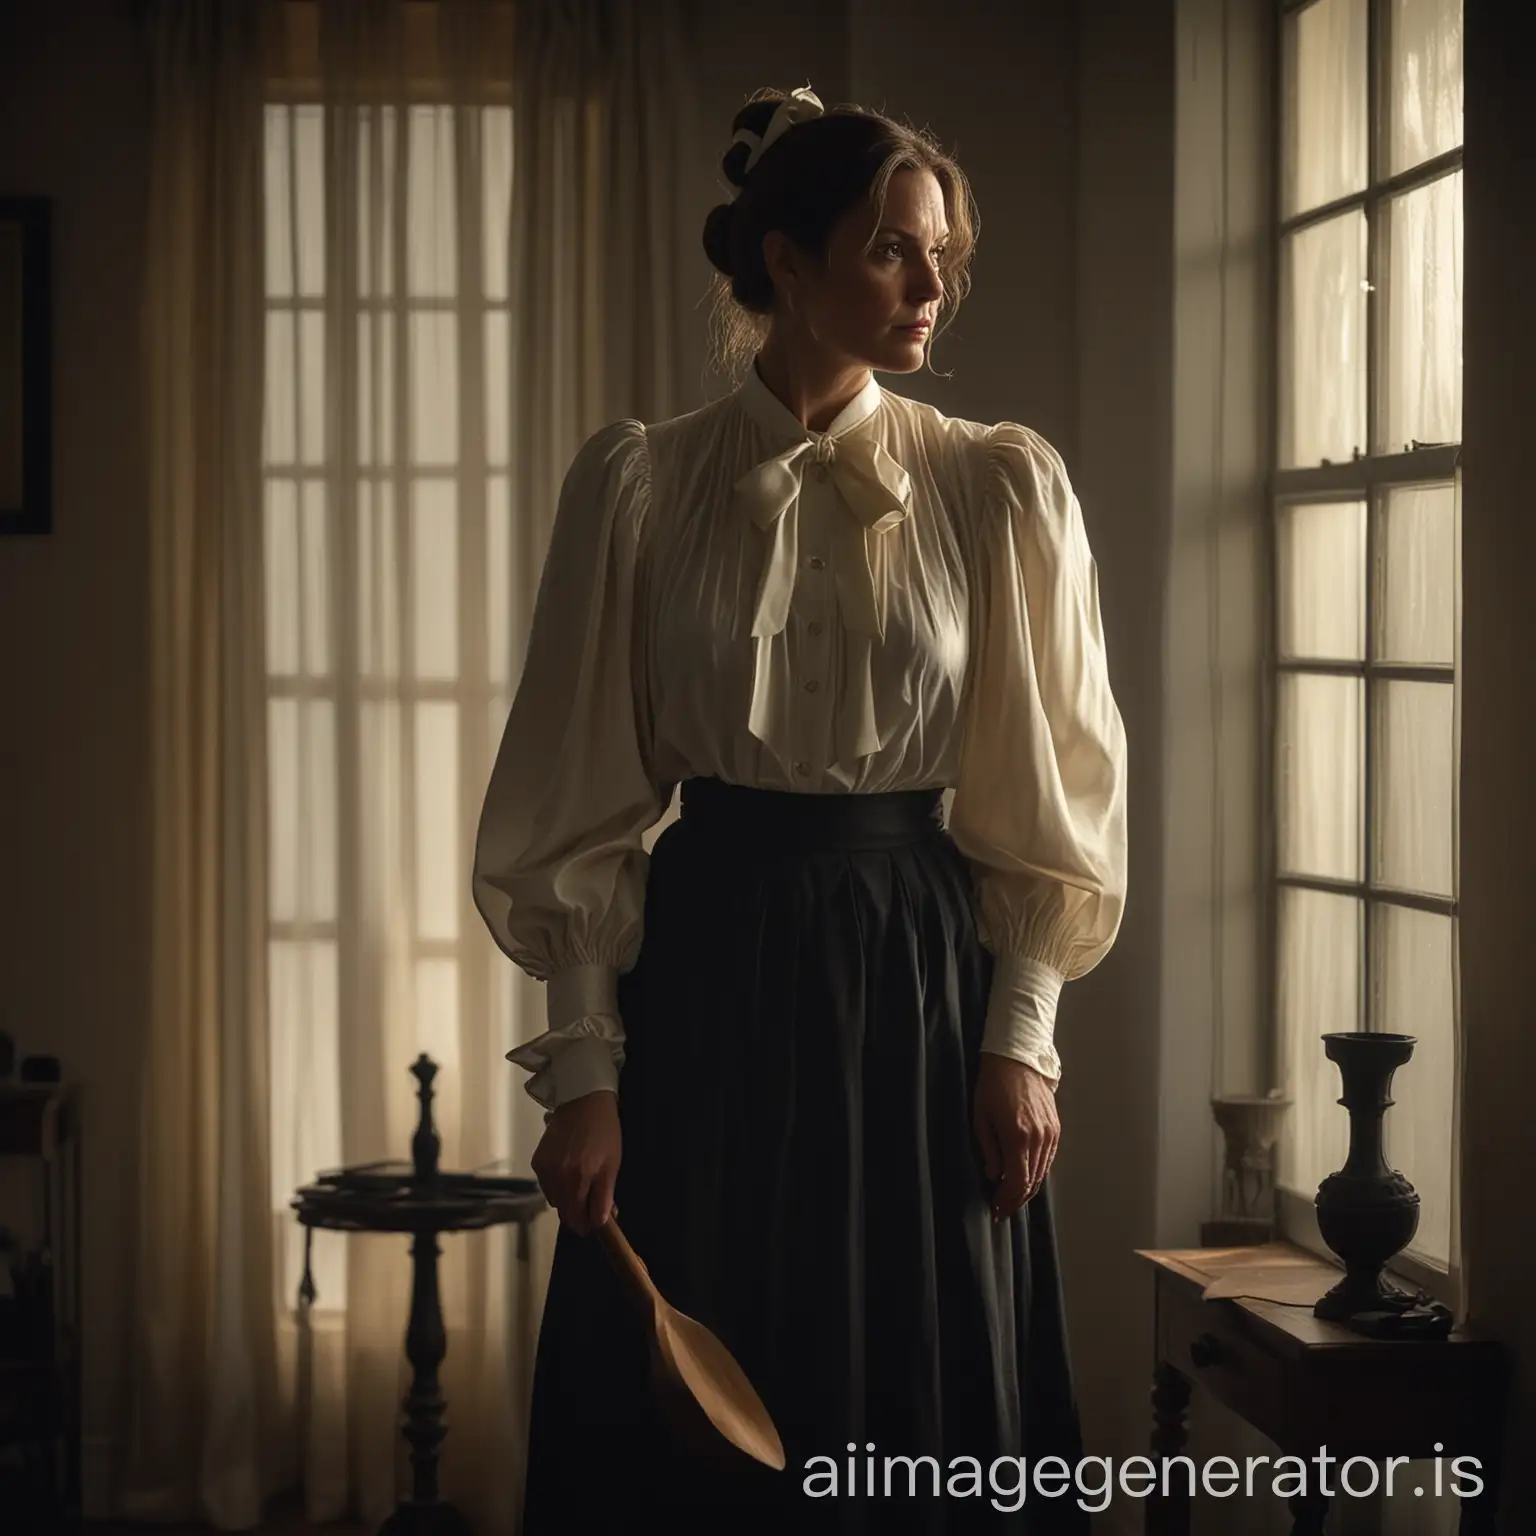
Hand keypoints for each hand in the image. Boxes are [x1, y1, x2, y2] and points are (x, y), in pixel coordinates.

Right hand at [530, 1089, 621, 1234]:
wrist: (584, 1100)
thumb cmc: (604, 1132)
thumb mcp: (612, 1165)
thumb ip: (605, 1196)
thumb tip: (601, 1222)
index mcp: (577, 1180)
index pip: (577, 1219)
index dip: (588, 1224)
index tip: (596, 1222)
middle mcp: (556, 1178)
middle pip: (564, 1212)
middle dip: (578, 1213)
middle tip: (592, 1203)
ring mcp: (544, 1169)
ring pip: (554, 1200)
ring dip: (567, 1200)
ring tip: (581, 1183)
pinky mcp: (537, 1161)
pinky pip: (546, 1185)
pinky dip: (557, 1185)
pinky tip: (568, 1171)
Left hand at [972, 1055, 1059, 1221]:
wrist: (1017, 1060)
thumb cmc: (993, 1086)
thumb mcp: (981, 1117)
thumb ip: (989, 1150)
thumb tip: (994, 1176)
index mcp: (1017, 1137)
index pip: (1016, 1183)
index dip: (1006, 1201)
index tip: (996, 1210)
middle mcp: (1039, 1139)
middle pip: (1032, 1183)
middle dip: (1016, 1200)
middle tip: (1002, 1209)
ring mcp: (1050, 1134)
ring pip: (1042, 1173)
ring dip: (1027, 1189)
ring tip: (1011, 1197)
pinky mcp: (1055, 1129)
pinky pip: (1048, 1159)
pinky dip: (1037, 1173)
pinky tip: (1025, 1177)